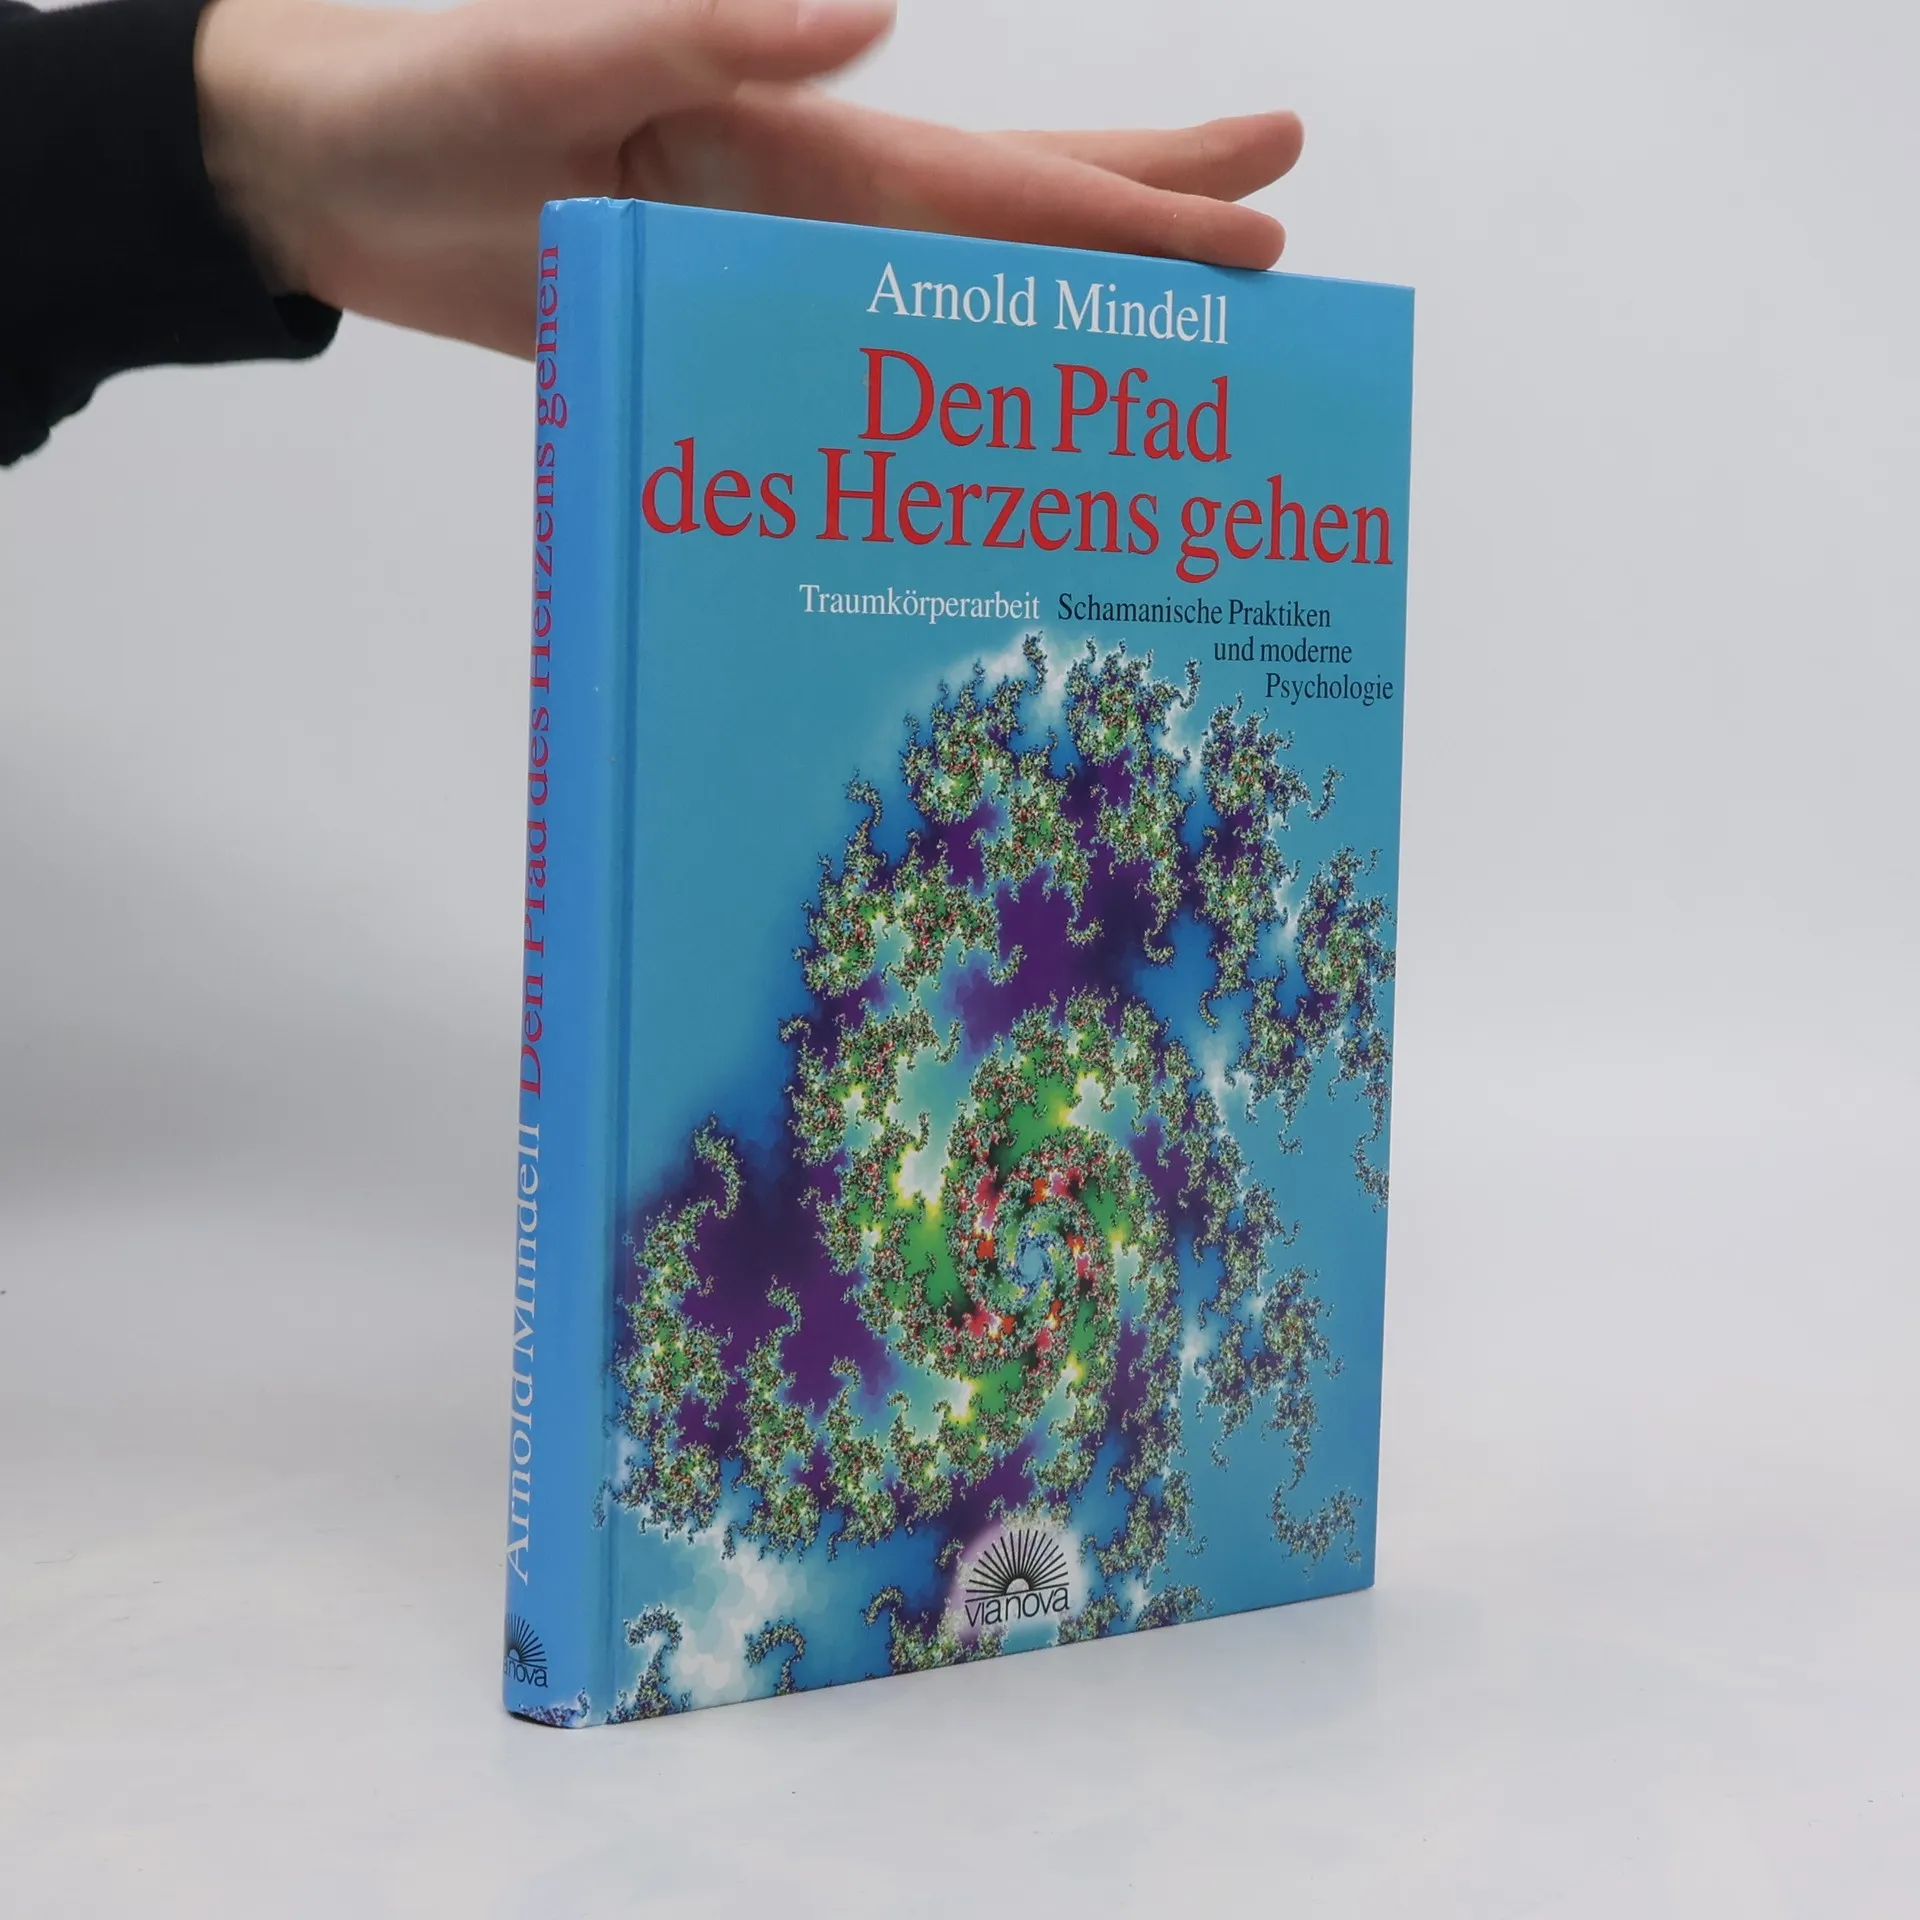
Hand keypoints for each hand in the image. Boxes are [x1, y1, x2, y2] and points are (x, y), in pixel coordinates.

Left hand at [194, 0, 1304, 356]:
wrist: (322, 171)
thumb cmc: (424, 95)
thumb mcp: (557, 47)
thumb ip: (704, 29)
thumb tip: (873, 15)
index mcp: (796, 142)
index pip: (1003, 177)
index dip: (1136, 200)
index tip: (1262, 210)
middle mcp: (807, 211)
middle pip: (1013, 218)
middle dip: (1147, 224)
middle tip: (1278, 234)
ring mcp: (768, 281)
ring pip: (947, 305)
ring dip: (1059, 321)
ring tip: (1163, 353)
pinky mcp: (715, 343)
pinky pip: (849, 380)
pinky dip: (923, 407)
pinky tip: (972, 444)